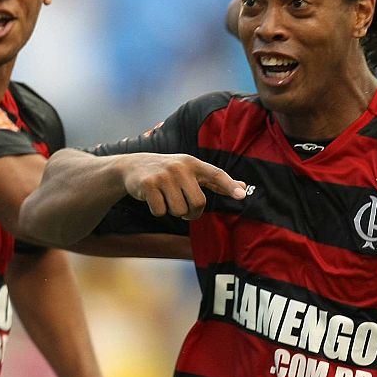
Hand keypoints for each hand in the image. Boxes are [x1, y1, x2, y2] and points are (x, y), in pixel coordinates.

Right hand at [121, 154, 247, 219]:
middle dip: (192, 213)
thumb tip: (244, 187)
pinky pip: (160, 211)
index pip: (216, 174)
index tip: (242, 195)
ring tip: (167, 199)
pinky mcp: (148, 185)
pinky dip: (158, 210)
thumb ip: (216, 180)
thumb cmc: (169, 172)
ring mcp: (163, 176)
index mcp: (193, 164)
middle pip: (198, 203)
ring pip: (179, 211)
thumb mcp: (191, 171)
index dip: (229, 185)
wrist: (133, 166)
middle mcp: (180, 168)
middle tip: (185, 209)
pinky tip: (153, 198)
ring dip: (173, 211)